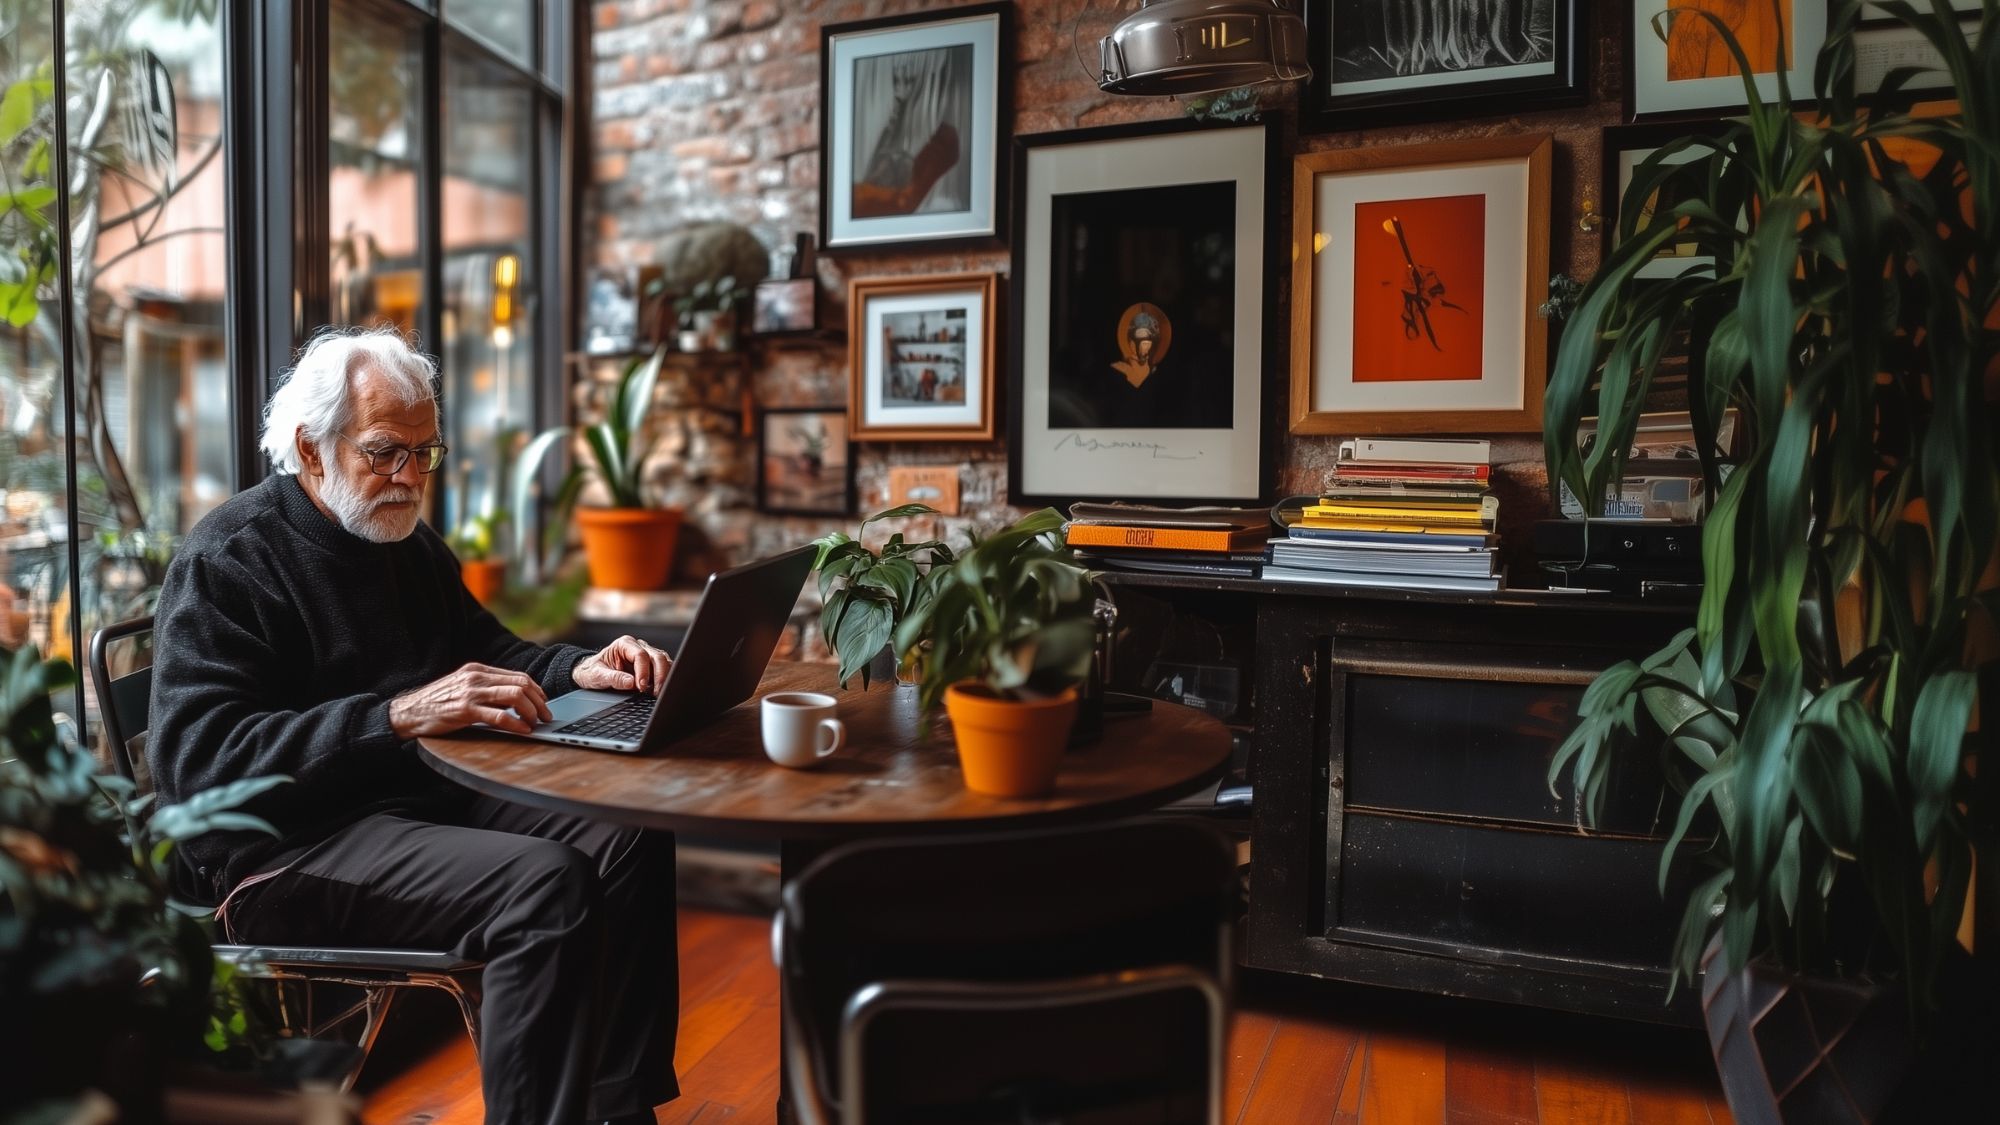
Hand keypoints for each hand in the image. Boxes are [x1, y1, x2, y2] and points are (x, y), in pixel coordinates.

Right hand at [389, 663, 551, 738]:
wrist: (408, 712)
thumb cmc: (437, 703)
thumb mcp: (462, 687)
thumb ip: (485, 688)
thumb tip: (514, 698)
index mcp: (478, 670)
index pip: (517, 676)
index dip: (535, 690)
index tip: (543, 703)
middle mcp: (476, 678)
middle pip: (521, 684)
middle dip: (539, 701)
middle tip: (545, 716)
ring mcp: (471, 692)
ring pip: (514, 696)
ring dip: (531, 711)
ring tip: (536, 723)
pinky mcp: (465, 710)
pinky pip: (499, 716)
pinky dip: (516, 723)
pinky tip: (523, 730)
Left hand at [574, 635, 672, 695]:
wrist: (589, 674)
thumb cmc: (591, 671)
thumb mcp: (596, 676)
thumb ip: (613, 678)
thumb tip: (631, 683)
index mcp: (624, 644)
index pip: (641, 655)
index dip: (643, 671)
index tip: (641, 686)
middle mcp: (637, 647)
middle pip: (657, 657)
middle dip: (659, 675)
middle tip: (655, 692)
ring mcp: (646, 655)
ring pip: (664, 662)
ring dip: (664, 678)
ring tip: (657, 693)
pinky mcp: (650, 666)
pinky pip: (664, 670)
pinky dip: (664, 680)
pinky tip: (658, 691)